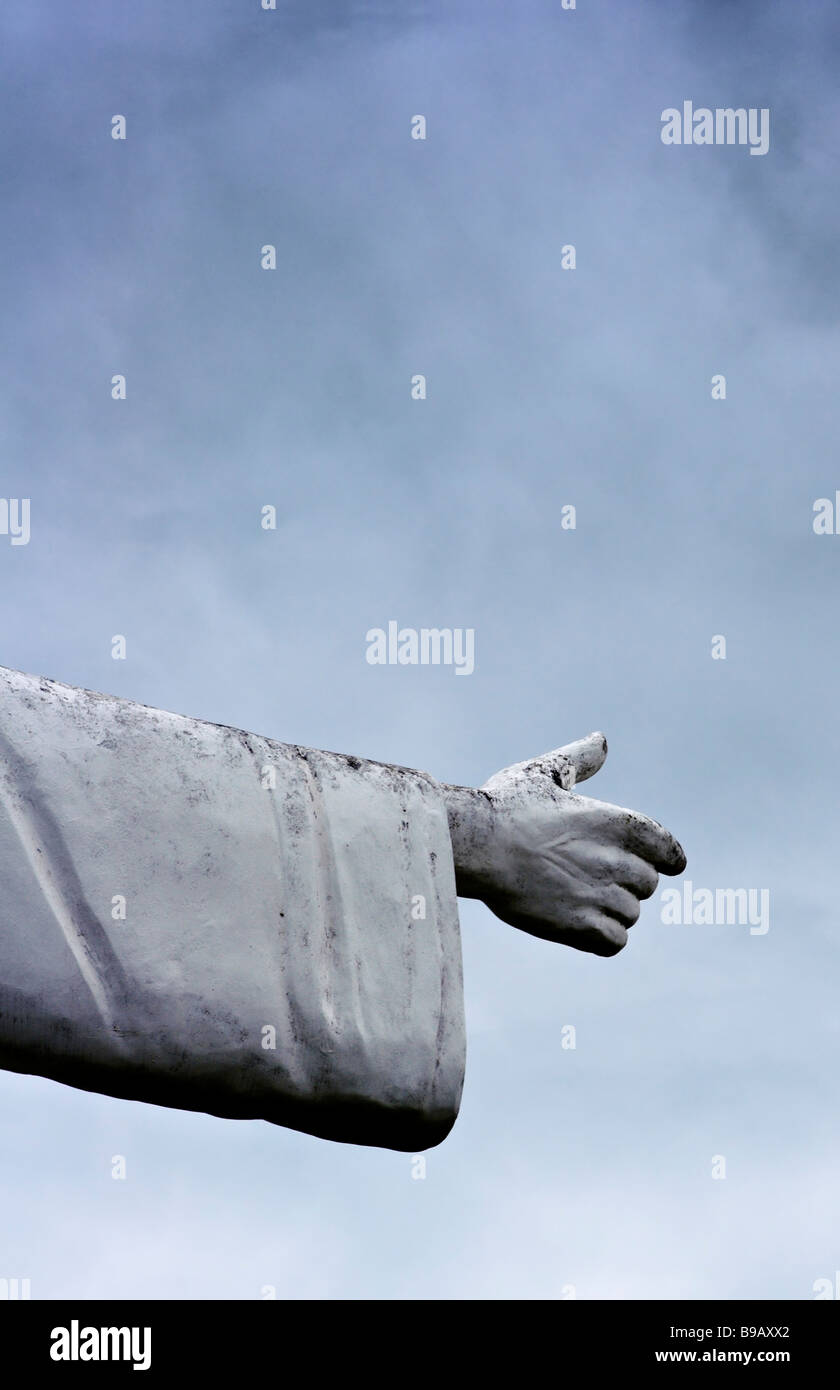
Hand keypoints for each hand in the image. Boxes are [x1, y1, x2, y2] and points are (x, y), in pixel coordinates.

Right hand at [444, 733, 685, 956]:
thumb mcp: (545, 772)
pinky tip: (573, 922)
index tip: (645, 861)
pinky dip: (600, 937)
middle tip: (581, 873)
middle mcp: (619, 859)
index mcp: (619, 822)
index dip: (660, 858)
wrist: (476, 846)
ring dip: (607, 910)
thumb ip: (581, 760)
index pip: (669, 852)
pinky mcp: (583, 927)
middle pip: (646, 884)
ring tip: (569, 895)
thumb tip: (602, 740)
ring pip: (629, 914)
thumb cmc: (505, 806)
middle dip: (621, 882)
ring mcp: (602, 895)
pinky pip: (615, 942)